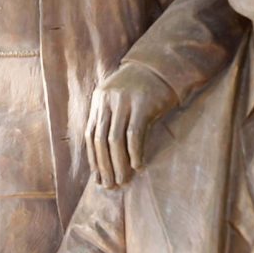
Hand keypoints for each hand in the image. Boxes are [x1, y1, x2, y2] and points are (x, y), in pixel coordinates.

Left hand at [85, 63, 177, 188]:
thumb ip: (111, 121)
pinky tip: (137, 165)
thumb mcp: (120, 101)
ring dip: (118, 164)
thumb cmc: (142, 90)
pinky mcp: (143, 103)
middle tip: (110, 185)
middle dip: (104, 166)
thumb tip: (106, 156)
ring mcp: (125, 101)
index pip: (90, 134)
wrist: (163, 66)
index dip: (93, 158)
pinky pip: (134, 134)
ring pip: (115, 140)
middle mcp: (108, 100)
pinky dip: (134, 152)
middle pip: (100, 139)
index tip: (98, 177)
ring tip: (124, 181)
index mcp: (99, 101)